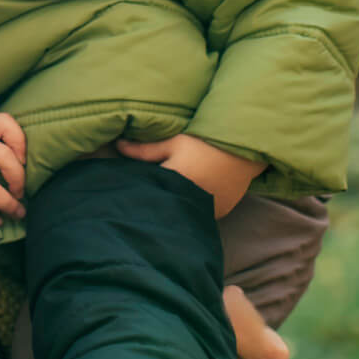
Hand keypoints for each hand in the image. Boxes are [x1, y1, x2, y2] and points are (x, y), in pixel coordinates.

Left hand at [116, 133, 264, 217]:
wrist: (242, 150)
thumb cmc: (204, 142)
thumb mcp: (172, 142)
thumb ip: (144, 150)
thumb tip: (116, 147)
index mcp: (176, 180)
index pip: (149, 192)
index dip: (138, 192)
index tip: (128, 193)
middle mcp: (192, 199)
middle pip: (166, 206)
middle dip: (155, 203)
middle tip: (145, 199)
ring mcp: (208, 210)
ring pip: (183, 214)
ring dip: (175, 209)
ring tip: (167, 201)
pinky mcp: (219, 214)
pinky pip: (200, 216)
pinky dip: (192, 211)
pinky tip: (187, 204)